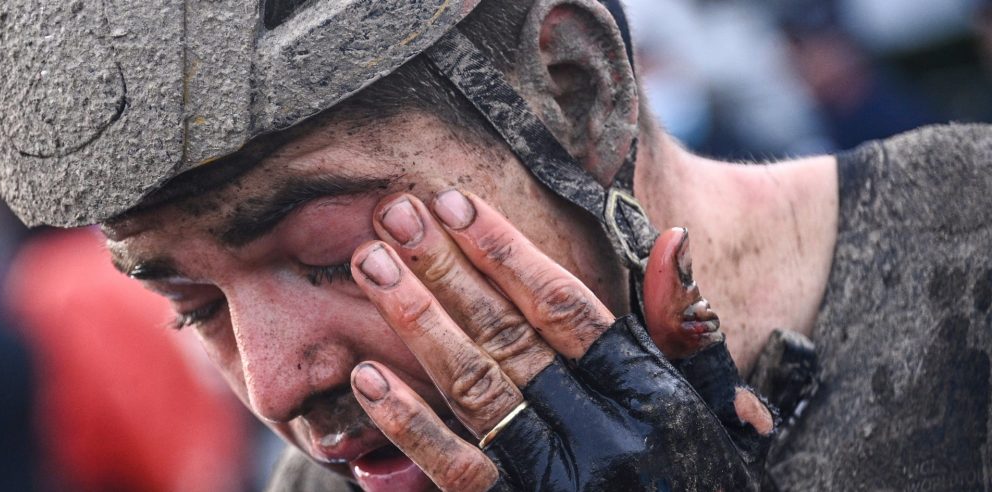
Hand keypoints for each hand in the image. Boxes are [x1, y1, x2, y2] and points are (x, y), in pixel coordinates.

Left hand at [348, 189, 773, 490]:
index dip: (506, 251)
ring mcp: (555, 485)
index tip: (456, 204)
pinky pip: (453, 470)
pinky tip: (366, 375)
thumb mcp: (714, 409)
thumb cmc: (702, 482)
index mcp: (649, 398)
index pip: (565, 309)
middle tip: (395, 216)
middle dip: (447, 270)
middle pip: (510, 338)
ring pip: (474, 391)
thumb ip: (688, 328)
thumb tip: (672, 238)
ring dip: (418, 322)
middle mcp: (602, 439)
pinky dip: (407, 423)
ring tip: (371, 267)